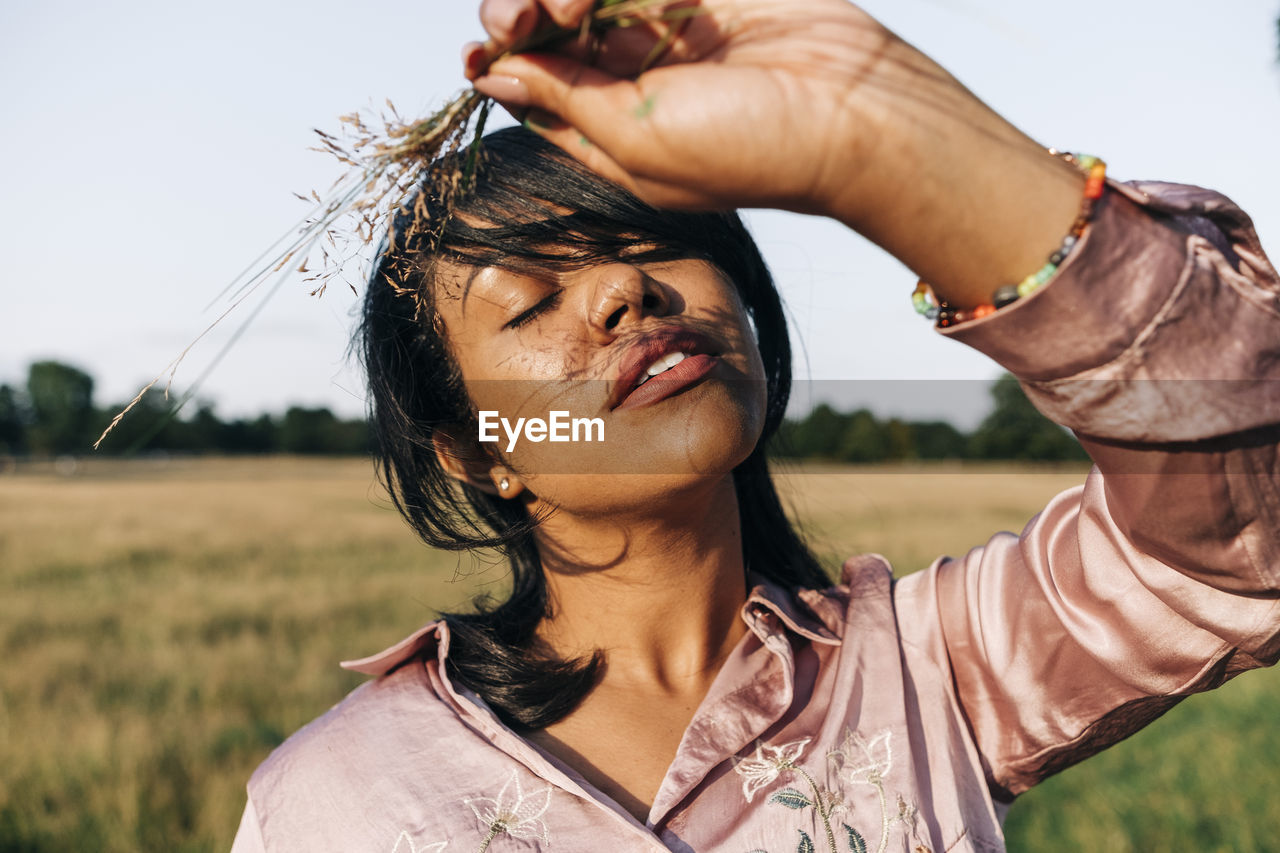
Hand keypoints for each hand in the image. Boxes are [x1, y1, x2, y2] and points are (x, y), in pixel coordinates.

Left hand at [466, 0, 1084, 306]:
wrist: (855, 111)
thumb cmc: (752, 148)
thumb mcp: (636, 139)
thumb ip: (563, 101)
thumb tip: (492, 75)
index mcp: (607, 136)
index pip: (530, 88)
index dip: (498, 59)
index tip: (482, 43)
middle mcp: (630, 83)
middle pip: (547, 31)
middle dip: (522, 13)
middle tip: (530, 12)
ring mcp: (666, 33)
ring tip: (581, 2)